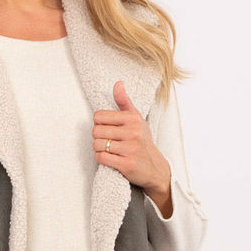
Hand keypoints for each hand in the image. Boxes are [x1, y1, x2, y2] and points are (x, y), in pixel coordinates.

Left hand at [92, 80, 171, 213]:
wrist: (154, 167)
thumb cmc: (142, 141)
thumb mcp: (136, 119)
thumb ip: (124, 102)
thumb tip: (118, 84)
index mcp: (133, 119)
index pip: (99, 116)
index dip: (98, 123)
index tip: (105, 128)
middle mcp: (133, 132)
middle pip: (96, 131)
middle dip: (97, 137)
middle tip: (105, 140)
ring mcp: (130, 149)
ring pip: (97, 145)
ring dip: (98, 148)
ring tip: (107, 149)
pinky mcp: (126, 164)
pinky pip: (102, 157)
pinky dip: (100, 158)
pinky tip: (108, 157)